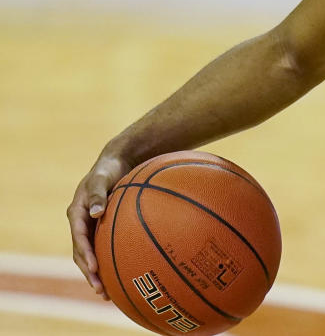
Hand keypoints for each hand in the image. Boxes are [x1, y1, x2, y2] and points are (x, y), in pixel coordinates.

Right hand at [67, 153, 131, 298]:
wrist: (116, 161)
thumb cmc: (109, 168)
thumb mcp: (102, 177)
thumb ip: (97, 193)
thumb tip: (95, 213)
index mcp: (77, 212)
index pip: (78, 238)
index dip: (86, 254)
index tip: (95, 268)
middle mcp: (81, 222)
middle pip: (81, 253)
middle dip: (89, 272)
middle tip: (100, 289)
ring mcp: (89, 226)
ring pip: (90, 254)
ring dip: (96, 273)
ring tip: (106, 292)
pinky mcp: (99, 227)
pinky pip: (101, 247)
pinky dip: (106, 261)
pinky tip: (118, 273)